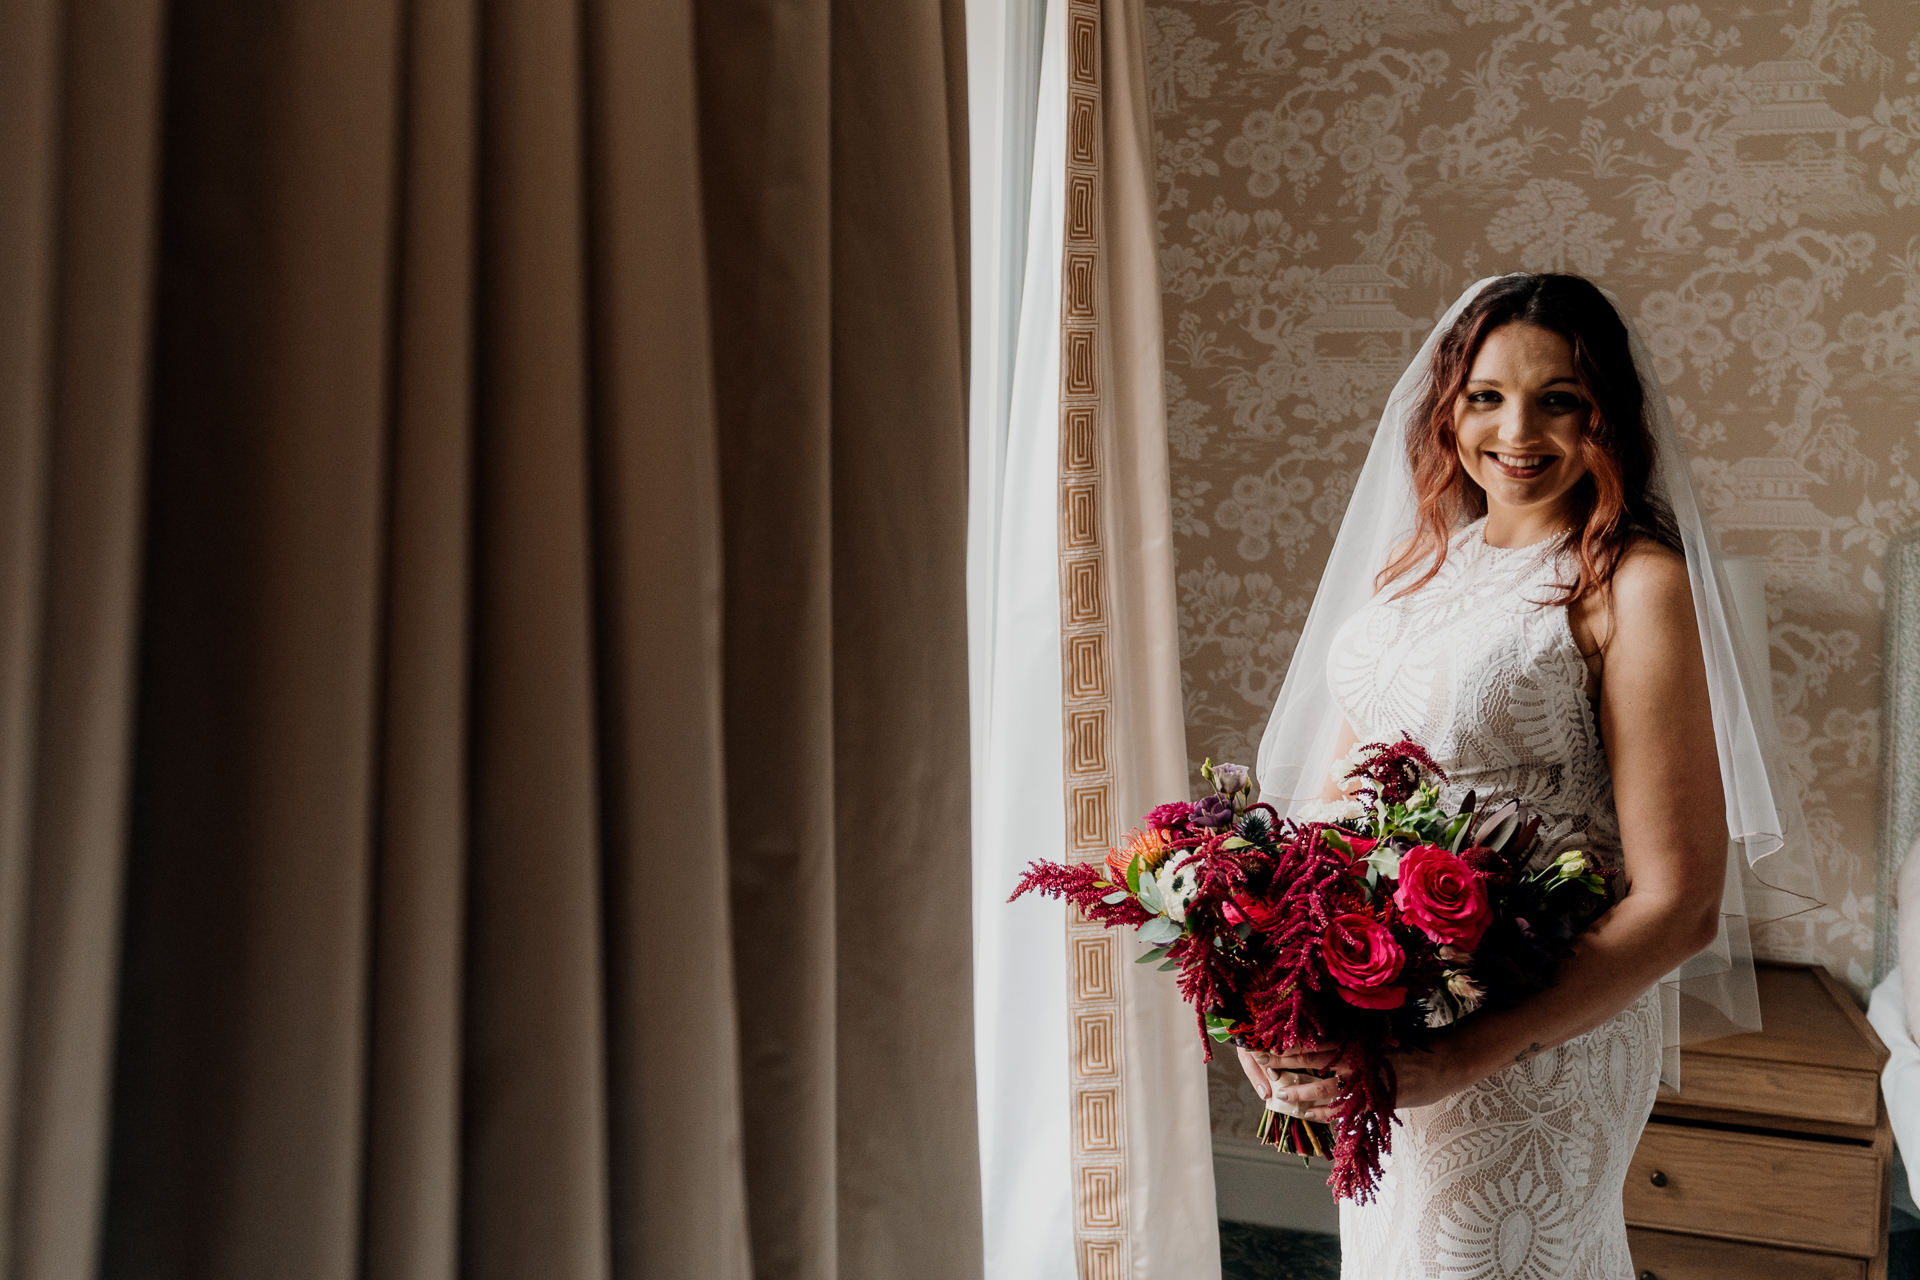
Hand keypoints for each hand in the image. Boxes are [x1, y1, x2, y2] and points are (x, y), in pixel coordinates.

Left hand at [1238, 1040, 1476, 1121]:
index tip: (1268, 1041)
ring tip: (1280, 1096)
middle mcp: (1360, 1061)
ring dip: (1302, 1093)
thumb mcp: (1381, 1033)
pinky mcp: (1377, 1102)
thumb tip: (1326, 1031)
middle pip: (1315, 1063)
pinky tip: (1309, 1115)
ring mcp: (1368, 1084)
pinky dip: (1327, 1114)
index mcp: (1359, 1041)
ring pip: (1327, 1090)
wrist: (1445, 1063)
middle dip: (1287, 1066)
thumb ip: (1354, 1035)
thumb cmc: (1411, 1043)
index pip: (1318, 1040)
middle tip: (1262, 1064)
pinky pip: (1347, 1112)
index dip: (1291, 1043)